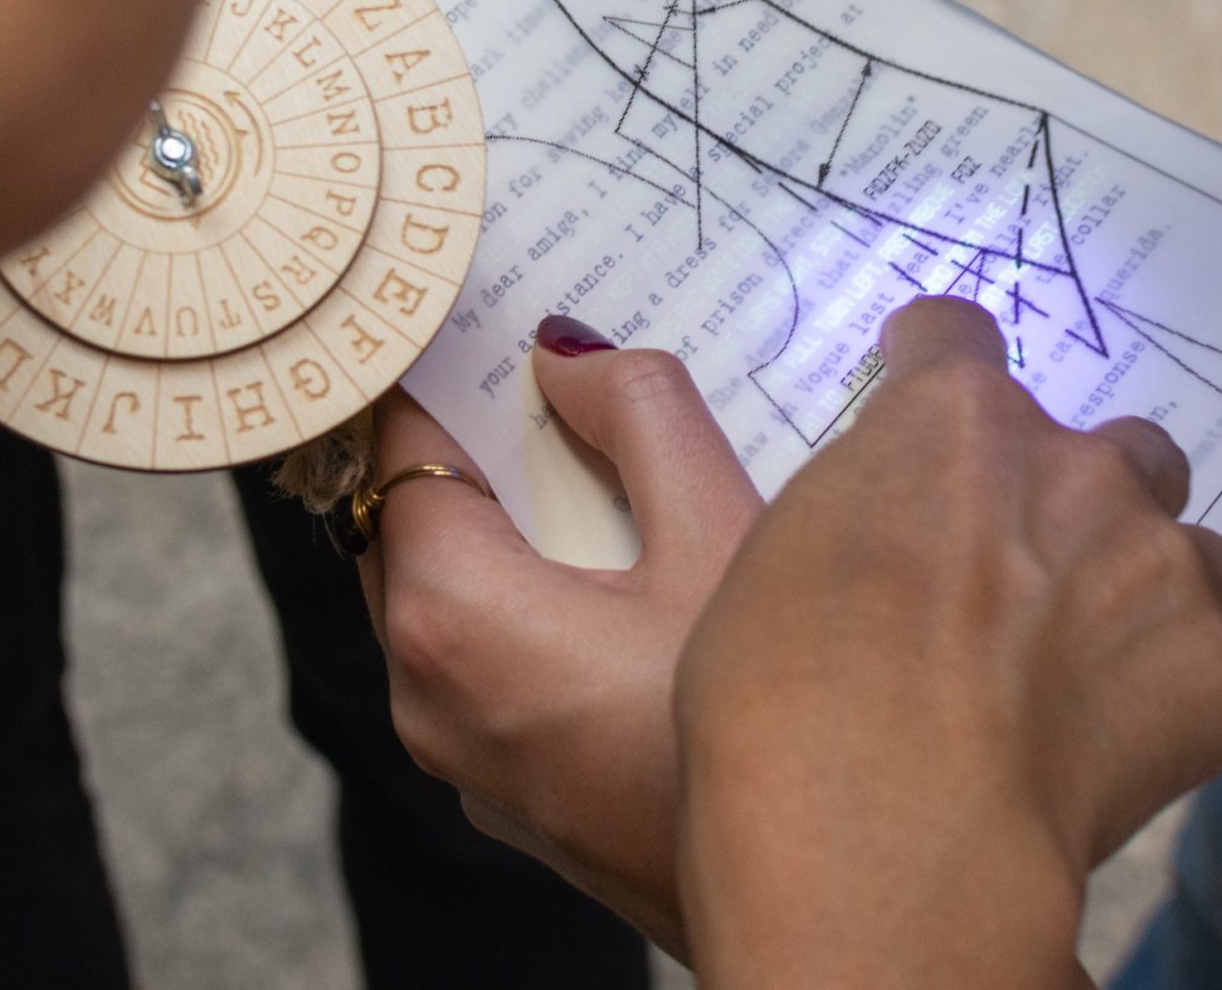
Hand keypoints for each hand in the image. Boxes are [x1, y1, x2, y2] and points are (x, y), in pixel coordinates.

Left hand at [356, 318, 762, 955]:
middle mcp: (424, 692)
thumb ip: (640, 414)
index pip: (397, 443)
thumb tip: (572, 353)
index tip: (478, 312)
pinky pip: (487, 660)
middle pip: (413, 516)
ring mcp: (462, 754)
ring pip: (446, 592)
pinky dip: (528, 598)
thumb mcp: (723, 537)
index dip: (438, 367)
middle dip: (478, 439)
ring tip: (601, 461)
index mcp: (449, 616)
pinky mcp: (511, 792)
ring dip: (508, 522)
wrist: (824, 908)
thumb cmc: (772, 743)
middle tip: (554, 373)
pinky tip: (624, 568)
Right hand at [674, 300, 1221, 988]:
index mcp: (949, 421)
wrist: (879, 832)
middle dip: (1077, 500)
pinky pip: (1205, 666)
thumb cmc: (781, 700)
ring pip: (1186, 551)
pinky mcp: (1215, 672)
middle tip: (1020, 582)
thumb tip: (882, 546)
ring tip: (1077, 674)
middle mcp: (1072, 468)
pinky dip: (1164, 700)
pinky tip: (1093, 752)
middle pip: (1110, 447)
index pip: (959, 338)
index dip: (940, 369)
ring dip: (1143, 592)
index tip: (929, 403)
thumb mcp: (770, 560)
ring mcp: (1156, 564)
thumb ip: (854, 518)